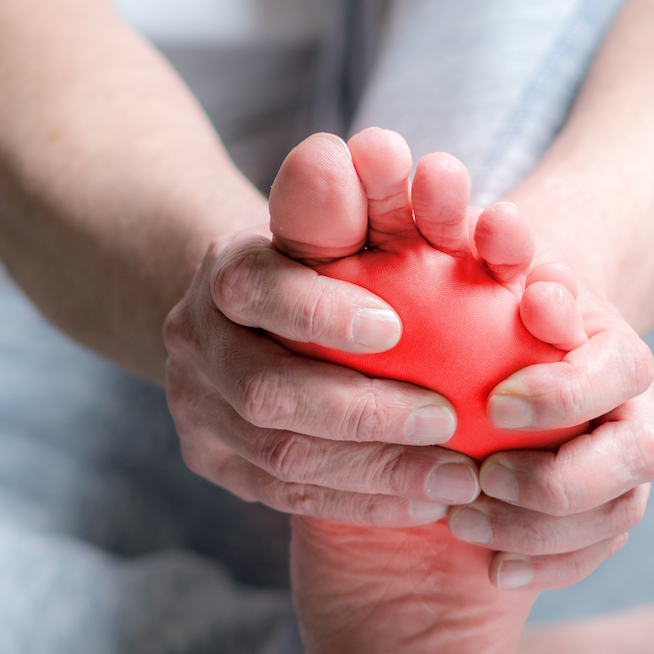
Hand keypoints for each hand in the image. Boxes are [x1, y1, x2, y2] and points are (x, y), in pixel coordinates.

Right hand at [164, 228, 485, 525]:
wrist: (252, 313)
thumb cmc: (325, 261)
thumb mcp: (335, 223)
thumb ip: (352, 202)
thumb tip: (359, 150)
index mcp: (226, 269)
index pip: (262, 290)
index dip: (323, 312)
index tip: (396, 328)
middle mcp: (196, 340)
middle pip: (269, 392)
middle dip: (364, 413)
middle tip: (447, 420)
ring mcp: (196, 409)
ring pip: (281, 456)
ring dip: (376, 472)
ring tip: (457, 478)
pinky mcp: (216, 464)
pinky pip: (289, 495)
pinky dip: (363, 502)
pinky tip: (427, 502)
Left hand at [453, 261, 653, 592]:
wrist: (525, 336)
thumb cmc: (501, 295)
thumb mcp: (497, 264)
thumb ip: (500, 245)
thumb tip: (498, 227)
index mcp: (622, 351)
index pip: (616, 373)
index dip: (563, 392)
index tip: (494, 401)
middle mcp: (641, 414)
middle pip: (637, 458)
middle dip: (558, 478)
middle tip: (481, 475)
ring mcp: (629, 472)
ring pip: (616, 516)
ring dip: (539, 530)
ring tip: (462, 522)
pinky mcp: (608, 516)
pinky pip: (596, 556)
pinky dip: (548, 568)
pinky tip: (491, 570)